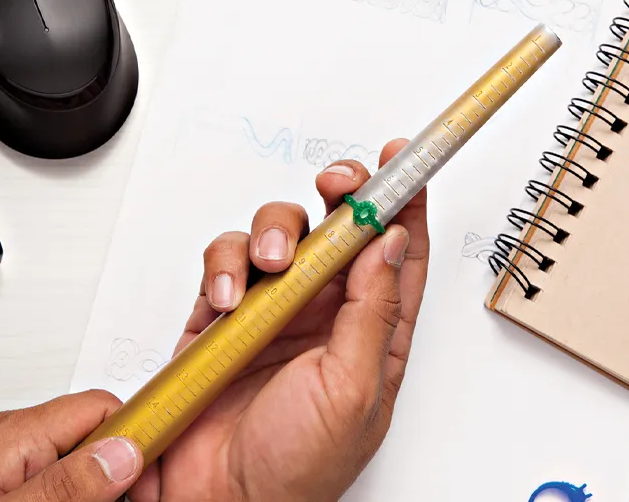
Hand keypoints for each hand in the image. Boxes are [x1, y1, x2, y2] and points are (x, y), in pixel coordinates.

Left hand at [0, 389, 145, 501]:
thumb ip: (62, 488)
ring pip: (61, 466)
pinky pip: (31, 480)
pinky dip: (51, 497)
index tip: (153, 484)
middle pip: (87, 440)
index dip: (138, 444)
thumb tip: (123, 453)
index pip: (104, 409)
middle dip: (112, 478)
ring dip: (82, 492)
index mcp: (7, 438)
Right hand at [132, 138, 430, 501]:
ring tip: (270, 267)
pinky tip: (228, 298)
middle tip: (336, 185)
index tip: (406, 159)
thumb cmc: (297, 469)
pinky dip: (225, 266)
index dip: (403, 200)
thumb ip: (373, 311)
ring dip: (274, 234)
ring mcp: (272, 311)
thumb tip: (390, 242)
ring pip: (279, 233)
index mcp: (372, 331)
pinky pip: (226, 263)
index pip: (395, 250)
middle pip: (337, 226)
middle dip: (338, 193)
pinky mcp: (222, 316)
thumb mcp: (354, 389)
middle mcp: (324, 313)